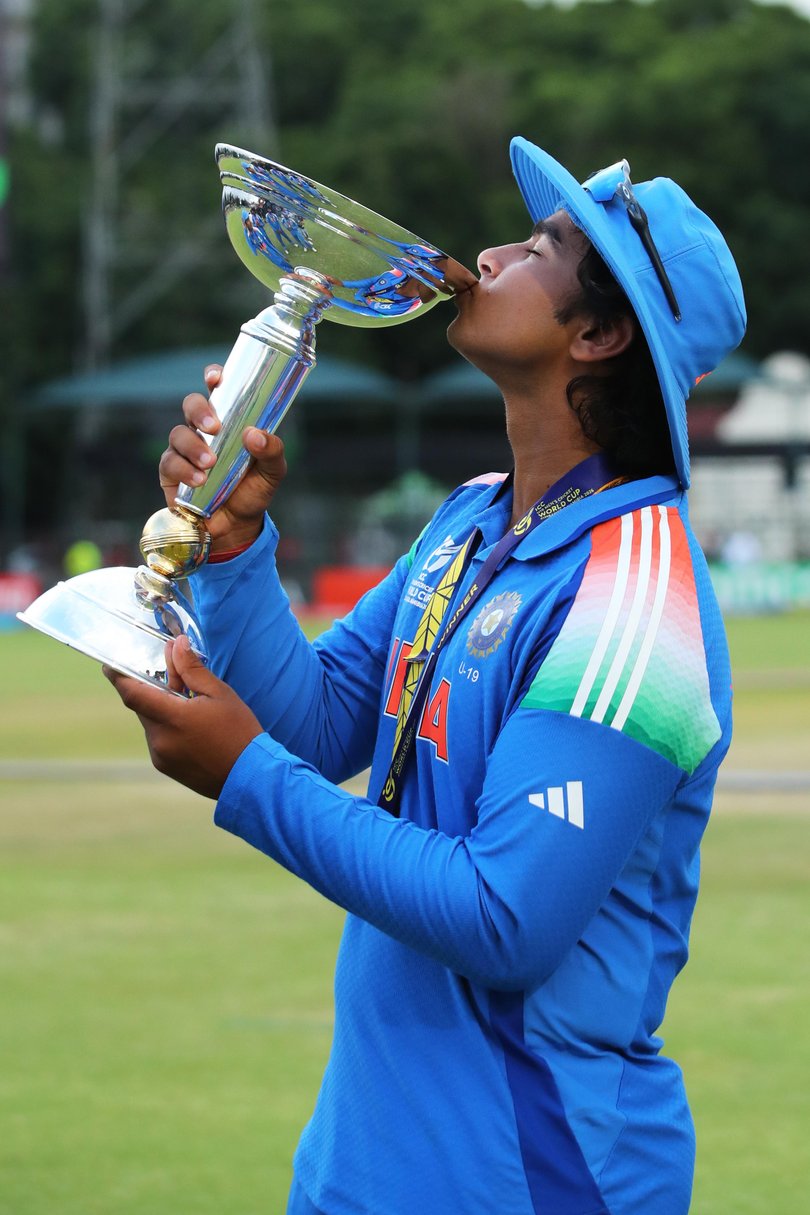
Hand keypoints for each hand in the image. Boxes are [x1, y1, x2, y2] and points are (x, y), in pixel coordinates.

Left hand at [104, 634, 262, 798]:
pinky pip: (159, 739)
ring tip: (192, 705)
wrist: (251, 778)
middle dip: (154, 689)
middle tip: (175, 676)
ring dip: (163, 709)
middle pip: (143, 706)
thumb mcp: (219, 694)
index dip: (117, 676)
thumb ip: (192, 669)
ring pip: (151, 723)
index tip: (109, 664)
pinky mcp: (165, 766)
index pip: (132, 693)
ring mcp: (160, 756)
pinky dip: (168, 727)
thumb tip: (176, 644)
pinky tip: (193, 727)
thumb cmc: (239, 732)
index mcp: (172, 718)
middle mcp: (159, 739)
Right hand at [158, 364, 287, 552]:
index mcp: (229, 422)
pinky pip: (170, 462)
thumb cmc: (254, 491)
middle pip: (191, 404)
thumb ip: (272, 451)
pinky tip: (200, 480)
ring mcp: (185, 450)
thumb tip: (254, 434)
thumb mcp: (273, 471)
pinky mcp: (171, 472)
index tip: (216, 378)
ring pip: (178, 433)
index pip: (218, 390)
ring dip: (193, 446)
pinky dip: (184, 469)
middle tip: (213, 427)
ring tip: (210, 464)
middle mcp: (204, 431)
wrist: (237, 527)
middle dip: (199, 410)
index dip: (213, 377)